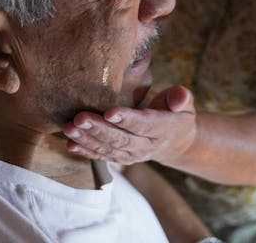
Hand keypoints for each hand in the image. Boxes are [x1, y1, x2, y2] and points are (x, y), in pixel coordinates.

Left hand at [63, 85, 196, 165]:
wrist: (176, 141)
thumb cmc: (176, 113)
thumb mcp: (186, 103)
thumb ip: (181, 98)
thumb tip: (180, 98)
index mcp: (163, 129)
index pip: (144, 125)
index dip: (127, 119)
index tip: (110, 112)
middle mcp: (147, 145)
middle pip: (121, 139)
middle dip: (99, 129)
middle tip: (80, 118)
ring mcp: (132, 154)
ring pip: (109, 148)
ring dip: (88, 139)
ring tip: (70, 127)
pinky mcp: (121, 158)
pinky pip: (102, 156)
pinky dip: (85, 151)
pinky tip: (70, 143)